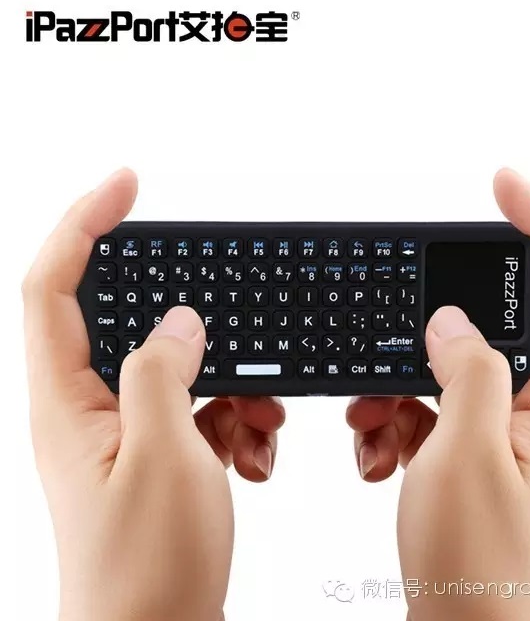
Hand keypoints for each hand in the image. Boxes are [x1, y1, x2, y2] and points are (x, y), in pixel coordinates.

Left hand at [23, 169, 283, 620]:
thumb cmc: (147, 569)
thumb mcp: (164, 452)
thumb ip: (163, 369)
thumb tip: (175, 321)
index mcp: (66, 404)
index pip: (53, 285)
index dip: (82, 223)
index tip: (126, 185)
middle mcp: (88, 412)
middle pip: (120, 322)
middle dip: (182, 318)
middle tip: (221, 321)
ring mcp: (126, 435)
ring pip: (175, 370)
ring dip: (225, 385)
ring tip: (252, 429)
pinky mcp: (160, 456)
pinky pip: (198, 409)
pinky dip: (233, 419)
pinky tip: (252, 452)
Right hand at [347, 169, 529, 619]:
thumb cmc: (482, 566)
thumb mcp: (466, 453)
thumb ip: (467, 370)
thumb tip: (454, 322)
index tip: (506, 184)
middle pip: (505, 323)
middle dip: (443, 322)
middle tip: (404, 334)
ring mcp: (504, 432)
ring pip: (454, 368)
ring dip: (405, 381)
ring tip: (375, 423)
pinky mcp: (469, 452)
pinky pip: (432, 407)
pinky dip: (398, 415)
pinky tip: (377, 449)